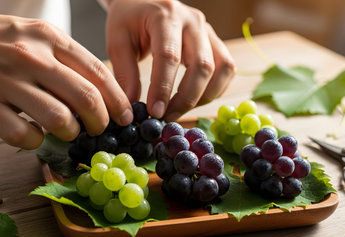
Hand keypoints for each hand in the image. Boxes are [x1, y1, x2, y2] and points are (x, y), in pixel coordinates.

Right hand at [0, 6, 132, 148]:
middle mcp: (30, 57)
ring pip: (58, 120)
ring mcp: (5, 81)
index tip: (125, 116)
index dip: (118, 99)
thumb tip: (98, 92)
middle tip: (100, 129)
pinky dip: (35, 142)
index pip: (98, 72)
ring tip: (67, 131)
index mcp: (48, 38)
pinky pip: (22, 136)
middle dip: (101, 122)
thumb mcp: (33, 34)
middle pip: (85, 98)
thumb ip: (65, 59)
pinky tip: (34, 134)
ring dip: (70, 133)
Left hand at [105, 0, 235, 120]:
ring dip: (205, 96)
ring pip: (221, 68)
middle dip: (186, 98)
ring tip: (181, 110)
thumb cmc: (129, 21)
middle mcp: (193, 21)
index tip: (155, 112)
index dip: (163, 88)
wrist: (145, 1)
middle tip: (168, 116)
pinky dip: (215, 89)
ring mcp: (208, 31)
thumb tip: (132, 108)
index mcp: (165, 16)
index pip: (169, 56)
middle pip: (202, 65)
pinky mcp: (215, 42)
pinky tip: (195, 99)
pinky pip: (227, 69)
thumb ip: (125, 73)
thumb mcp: (117, 41)